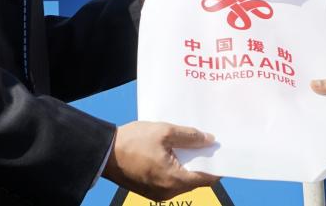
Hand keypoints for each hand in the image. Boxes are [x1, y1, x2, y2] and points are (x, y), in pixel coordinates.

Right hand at [103, 121, 217, 201]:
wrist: (104, 153)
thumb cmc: (132, 142)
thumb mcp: (164, 132)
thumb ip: (189, 136)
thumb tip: (209, 140)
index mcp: (174, 180)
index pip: (206, 178)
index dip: (216, 165)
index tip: (222, 152)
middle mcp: (168, 192)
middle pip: (195, 180)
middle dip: (202, 163)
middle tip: (206, 144)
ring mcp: (158, 194)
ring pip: (182, 181)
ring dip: (188, 166)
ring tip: (189, 146)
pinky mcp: (149, 191)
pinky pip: (170, 182)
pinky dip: (176, 170)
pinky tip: (174, 154)